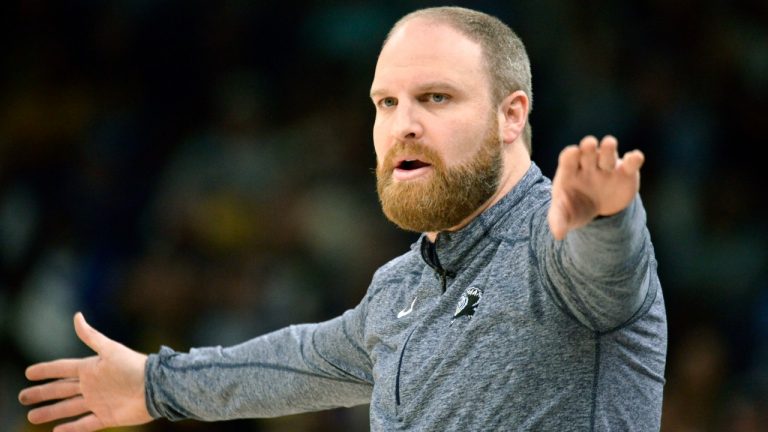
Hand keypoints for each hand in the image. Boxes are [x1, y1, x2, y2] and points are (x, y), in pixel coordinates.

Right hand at [18, 312, 152, 431]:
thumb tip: (76, 316)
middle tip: (23, 396)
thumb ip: (91, 336)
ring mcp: (98, 402)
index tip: (29, 372)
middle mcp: (92, 385)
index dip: (46, 370)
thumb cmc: (134, 366)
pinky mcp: (106, 416)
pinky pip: (84, 424)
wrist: (155, 387)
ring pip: (68, 408)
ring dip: (51, 412)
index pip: (62, 369)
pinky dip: (71, 428)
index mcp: (91, 368)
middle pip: (61, 390)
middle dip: (42, 393)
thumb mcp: (110, 350)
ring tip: (32, 416)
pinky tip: (56, 431)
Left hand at [547, 135, 643, 239]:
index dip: (570, 154)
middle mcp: (588, 163)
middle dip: (588, 146)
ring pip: (608, 151)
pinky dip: (634, 158)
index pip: (568, 157)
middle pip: (587, 150)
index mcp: (570, 170)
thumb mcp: (565, 215)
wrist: (598, 210)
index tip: (572, 153)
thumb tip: (557, 235)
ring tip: (609, 144)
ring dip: (608, 148)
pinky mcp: (626, 171)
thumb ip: (558, 220)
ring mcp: (607, 165)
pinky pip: (631, 162)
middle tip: (589, 144)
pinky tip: (635, 158)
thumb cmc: (576, 207)